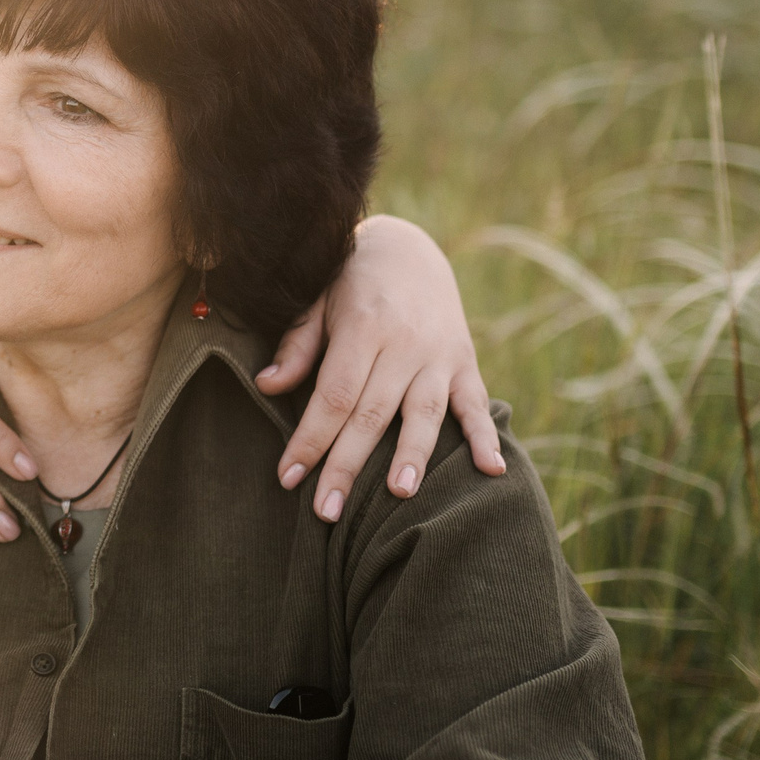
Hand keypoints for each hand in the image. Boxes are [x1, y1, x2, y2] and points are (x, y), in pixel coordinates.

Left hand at [256, 215, 504, 520]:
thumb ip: (298, 345)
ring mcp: (439, 354)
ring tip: (400, 493)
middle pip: (373, 413)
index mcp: (363, 327)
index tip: (288, 477)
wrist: (408, 248)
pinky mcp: (465, 362)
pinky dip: (485, 436)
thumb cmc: (349, 281)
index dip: (311, 438)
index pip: (334, 394)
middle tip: (327, 512)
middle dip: (347, 464)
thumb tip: (267, 386)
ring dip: (414, 454)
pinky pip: (476, 403)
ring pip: (425, 412)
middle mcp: (404, 343)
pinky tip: (492, 471)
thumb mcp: (317, 300)